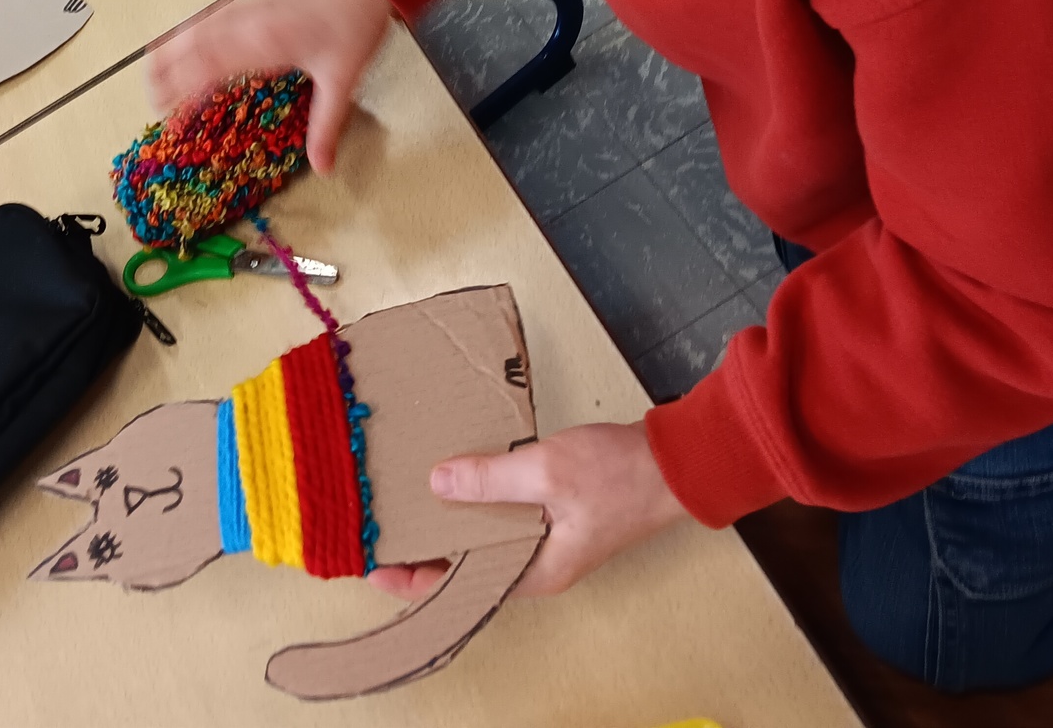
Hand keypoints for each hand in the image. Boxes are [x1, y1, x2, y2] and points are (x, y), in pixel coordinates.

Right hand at [145, 0, 393, 173]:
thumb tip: (323, 167)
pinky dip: (192, 25)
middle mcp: (248, 23)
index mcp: (263, 44)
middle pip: (192, 46)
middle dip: (167, 70)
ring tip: (153, 66)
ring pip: (198, 26)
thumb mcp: (342, 82)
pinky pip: (213, 13)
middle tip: (150, 96)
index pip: (208, 69)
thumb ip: (327, 127)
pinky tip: (186, 33)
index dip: (182, 91)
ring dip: (173, 46)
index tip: (166, 111)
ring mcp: (250, 7)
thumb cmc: (354, 29)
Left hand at [368, 423, 685, 600]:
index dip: (414, 579)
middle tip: (382, 531)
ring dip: (450, 528)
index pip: (460, 589)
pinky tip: (459, 483)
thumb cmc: (619, 474)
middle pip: (468, 569)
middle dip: (425, 554)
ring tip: (409, 509)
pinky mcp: (558, 516)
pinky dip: (478, 506)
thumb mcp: (545, 473)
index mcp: (535, 573)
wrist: (677, 462)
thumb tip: (437, 484)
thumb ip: (490, 480)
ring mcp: (550, 542)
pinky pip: (505, 521)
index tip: (375, 562)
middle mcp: (539, 566)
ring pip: (486, 544)